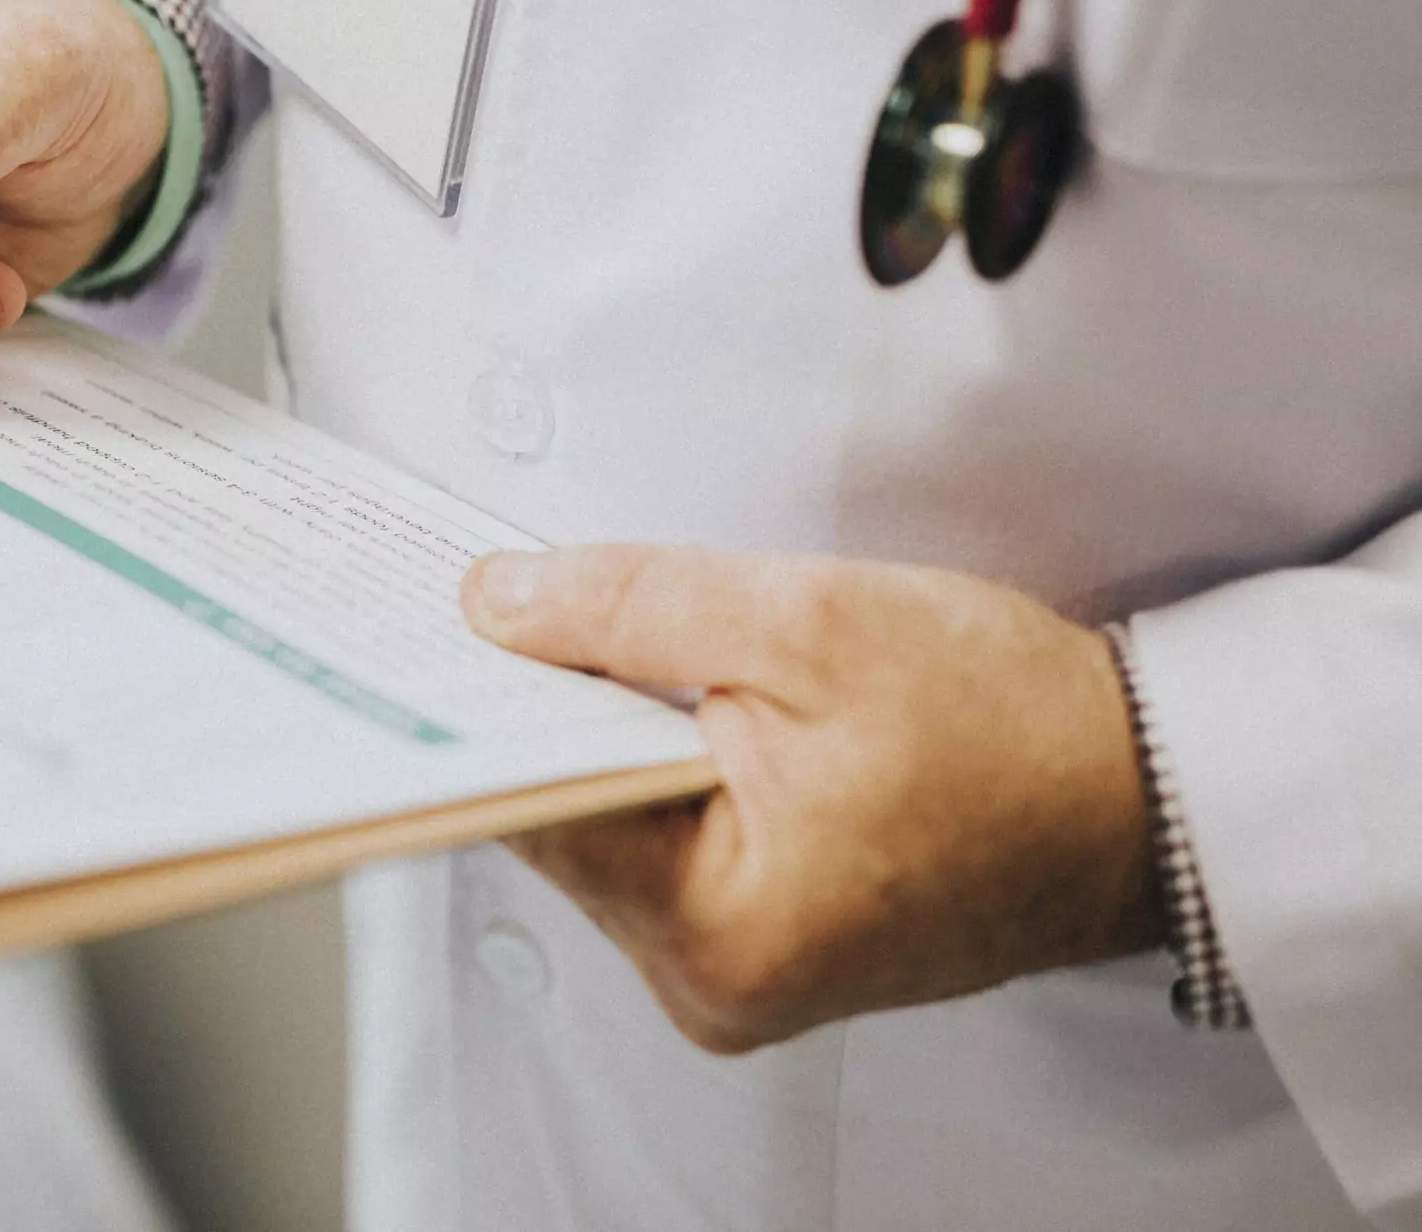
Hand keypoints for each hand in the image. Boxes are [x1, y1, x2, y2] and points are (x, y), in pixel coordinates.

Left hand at [460, 544, 1163, 1052]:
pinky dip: (650, 763)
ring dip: (599, 730)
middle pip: (561, 820)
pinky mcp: (760, 939)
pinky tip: (654, 694)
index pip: (533, 806)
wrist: (1145, 793)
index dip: (485, 703)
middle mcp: (713, 982)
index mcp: (716, 933)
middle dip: (542, 708)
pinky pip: (660, 838)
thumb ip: (630, 608)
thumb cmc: (1015, 726)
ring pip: (607, 825)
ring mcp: (735, 971)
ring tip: (583, 635)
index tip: (439, 624)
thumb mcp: (809, 623)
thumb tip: (495, 603)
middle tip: (499, 602)